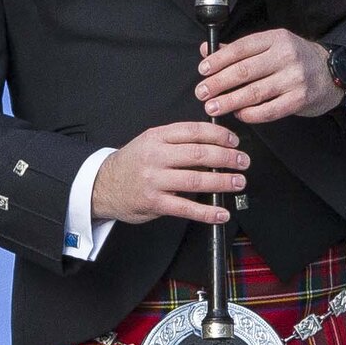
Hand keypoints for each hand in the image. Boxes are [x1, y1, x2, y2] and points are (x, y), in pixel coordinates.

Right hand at [90, 120, 247, 228]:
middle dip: (227, 157)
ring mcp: (154, 180)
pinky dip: (207, 212)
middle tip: (243, 162)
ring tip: (238, 182)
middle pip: (198, 153)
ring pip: (195, 179)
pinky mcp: (154, 202)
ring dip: (222, 181)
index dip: (219, 135)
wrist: (102, 185)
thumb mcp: (150, 142)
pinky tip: (221, 213)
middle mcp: (155, 156)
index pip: (194, 131)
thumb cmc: (132, 164)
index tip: (234, 141)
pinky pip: (185, 208)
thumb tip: (214, 145)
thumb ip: (177, 142)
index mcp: (157, 137)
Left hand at [196, 28, 342, 122]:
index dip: (218, 60)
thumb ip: (238, 50)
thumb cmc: (296, 59)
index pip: (240, 48)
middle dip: (218, 83)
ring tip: (213, 107)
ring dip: (229, 102)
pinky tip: (239, 114)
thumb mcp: (270, 46)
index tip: (203, 70)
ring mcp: (294, 78)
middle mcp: (285, 56)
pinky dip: (251, 114)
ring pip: (254, 92)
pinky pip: (269, 110)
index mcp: (275, 39)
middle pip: (244, 71)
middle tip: (202, 92)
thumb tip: (207, 50)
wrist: (331, 74)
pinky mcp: (299, 99)